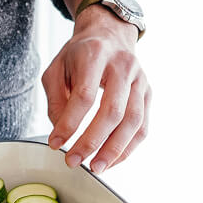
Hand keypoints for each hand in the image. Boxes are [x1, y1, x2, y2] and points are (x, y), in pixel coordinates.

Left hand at [42, 7, 150, 171]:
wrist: (110, 35)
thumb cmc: (79, 55)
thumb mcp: (56, 69)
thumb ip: (55, 100)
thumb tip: (62, 133)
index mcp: (95, 55)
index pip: (84, 95)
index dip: (69, 123)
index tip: (55, 143)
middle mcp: (123, 66)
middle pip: (112, 110)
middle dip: (92, 141)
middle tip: (74, 161)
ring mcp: (140, 80)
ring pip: (132, 121)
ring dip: (114, 149)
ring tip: (96, 167)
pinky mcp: (148, 93)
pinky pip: (142, 126)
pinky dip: (128, 147)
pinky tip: (112, 160)